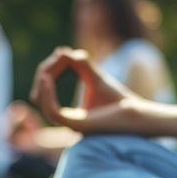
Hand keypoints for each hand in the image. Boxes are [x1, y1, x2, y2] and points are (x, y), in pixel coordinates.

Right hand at [28, 47, 153, 133]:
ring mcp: (70, 125)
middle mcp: (67, 121)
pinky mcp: (76, 126)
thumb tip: (60, 51)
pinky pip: (52, 111)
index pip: (47, 93)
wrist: (136, 113)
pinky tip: (48, 77)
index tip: (59, 55)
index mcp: (70, 114)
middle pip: (40, 96)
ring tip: (47, 67)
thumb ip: (80, 65)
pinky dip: (47, 93)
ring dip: (42, 83)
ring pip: (42, 103)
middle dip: (44, 74)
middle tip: (56, 57)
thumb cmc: (118, 99)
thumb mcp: (95, 77)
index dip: (49, 71)